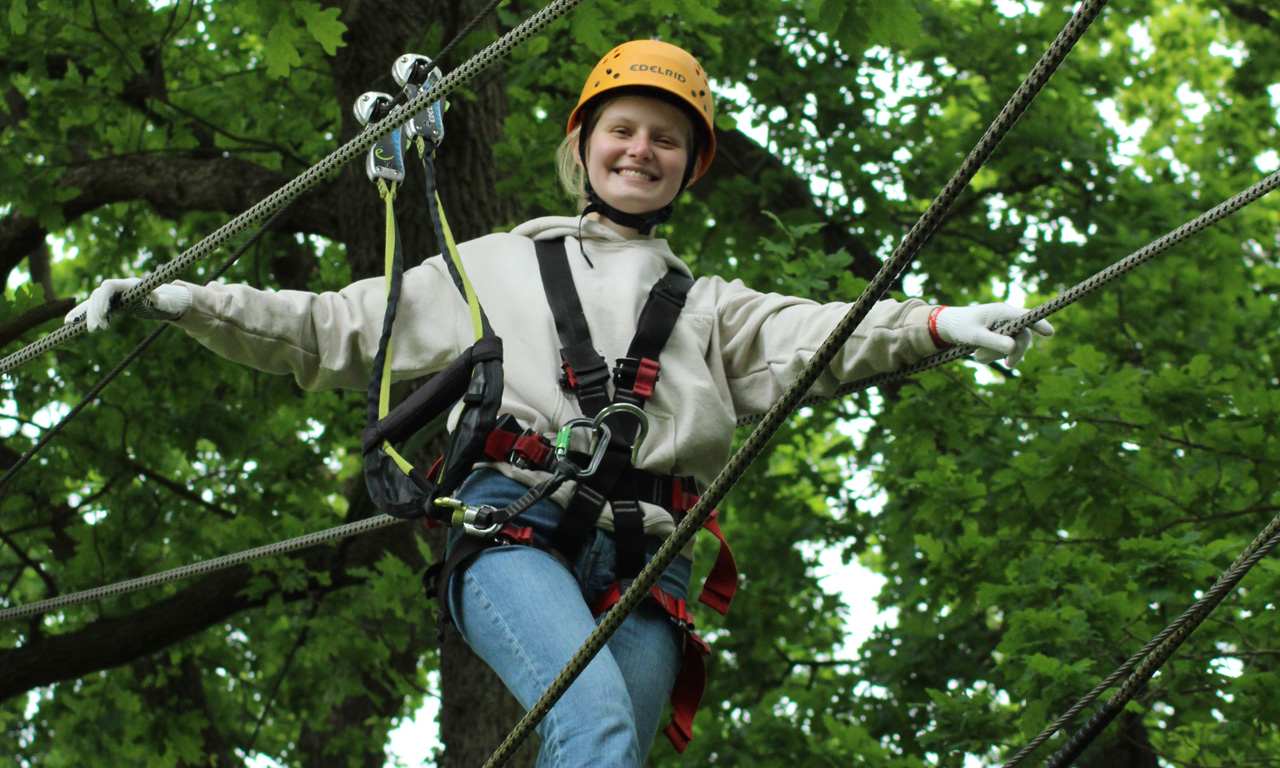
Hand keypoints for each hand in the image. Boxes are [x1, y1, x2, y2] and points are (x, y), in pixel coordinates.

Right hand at [64, 277, 191, 331]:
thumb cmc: (167, 301)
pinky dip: (81, 314)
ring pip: (93, 301)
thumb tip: (154, 297)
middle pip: (98, 295)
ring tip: (89, 329)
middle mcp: (118, 287)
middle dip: (94, 311)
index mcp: (129, 284)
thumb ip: (159, 300)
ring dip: (86, 314)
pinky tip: (69, 323)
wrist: (166, 300)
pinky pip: (93, 307)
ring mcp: (113, 295)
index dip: (101, 299)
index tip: (102, 317)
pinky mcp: (110, 304)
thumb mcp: (165, 302)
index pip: (107, 286)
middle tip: (96, 330)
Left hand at [932, 303, 1053, 366]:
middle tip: (1008, 366)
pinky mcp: (1001, 335)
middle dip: (1015, 352)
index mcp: (1002, 311)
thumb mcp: (974, 336)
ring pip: (1013, 345)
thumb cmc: (960, 327)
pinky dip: (994, 354)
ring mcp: (1005, 326)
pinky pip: (1005, 348)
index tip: (1050, 333)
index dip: (1039, 324)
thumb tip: (1013, 348)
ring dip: (997, 354)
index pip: (1025, 317)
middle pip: (1022, 336)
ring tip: (977, 355)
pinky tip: (979, 354)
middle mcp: (1007, 317)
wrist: (948, 326)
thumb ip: (993, 342)